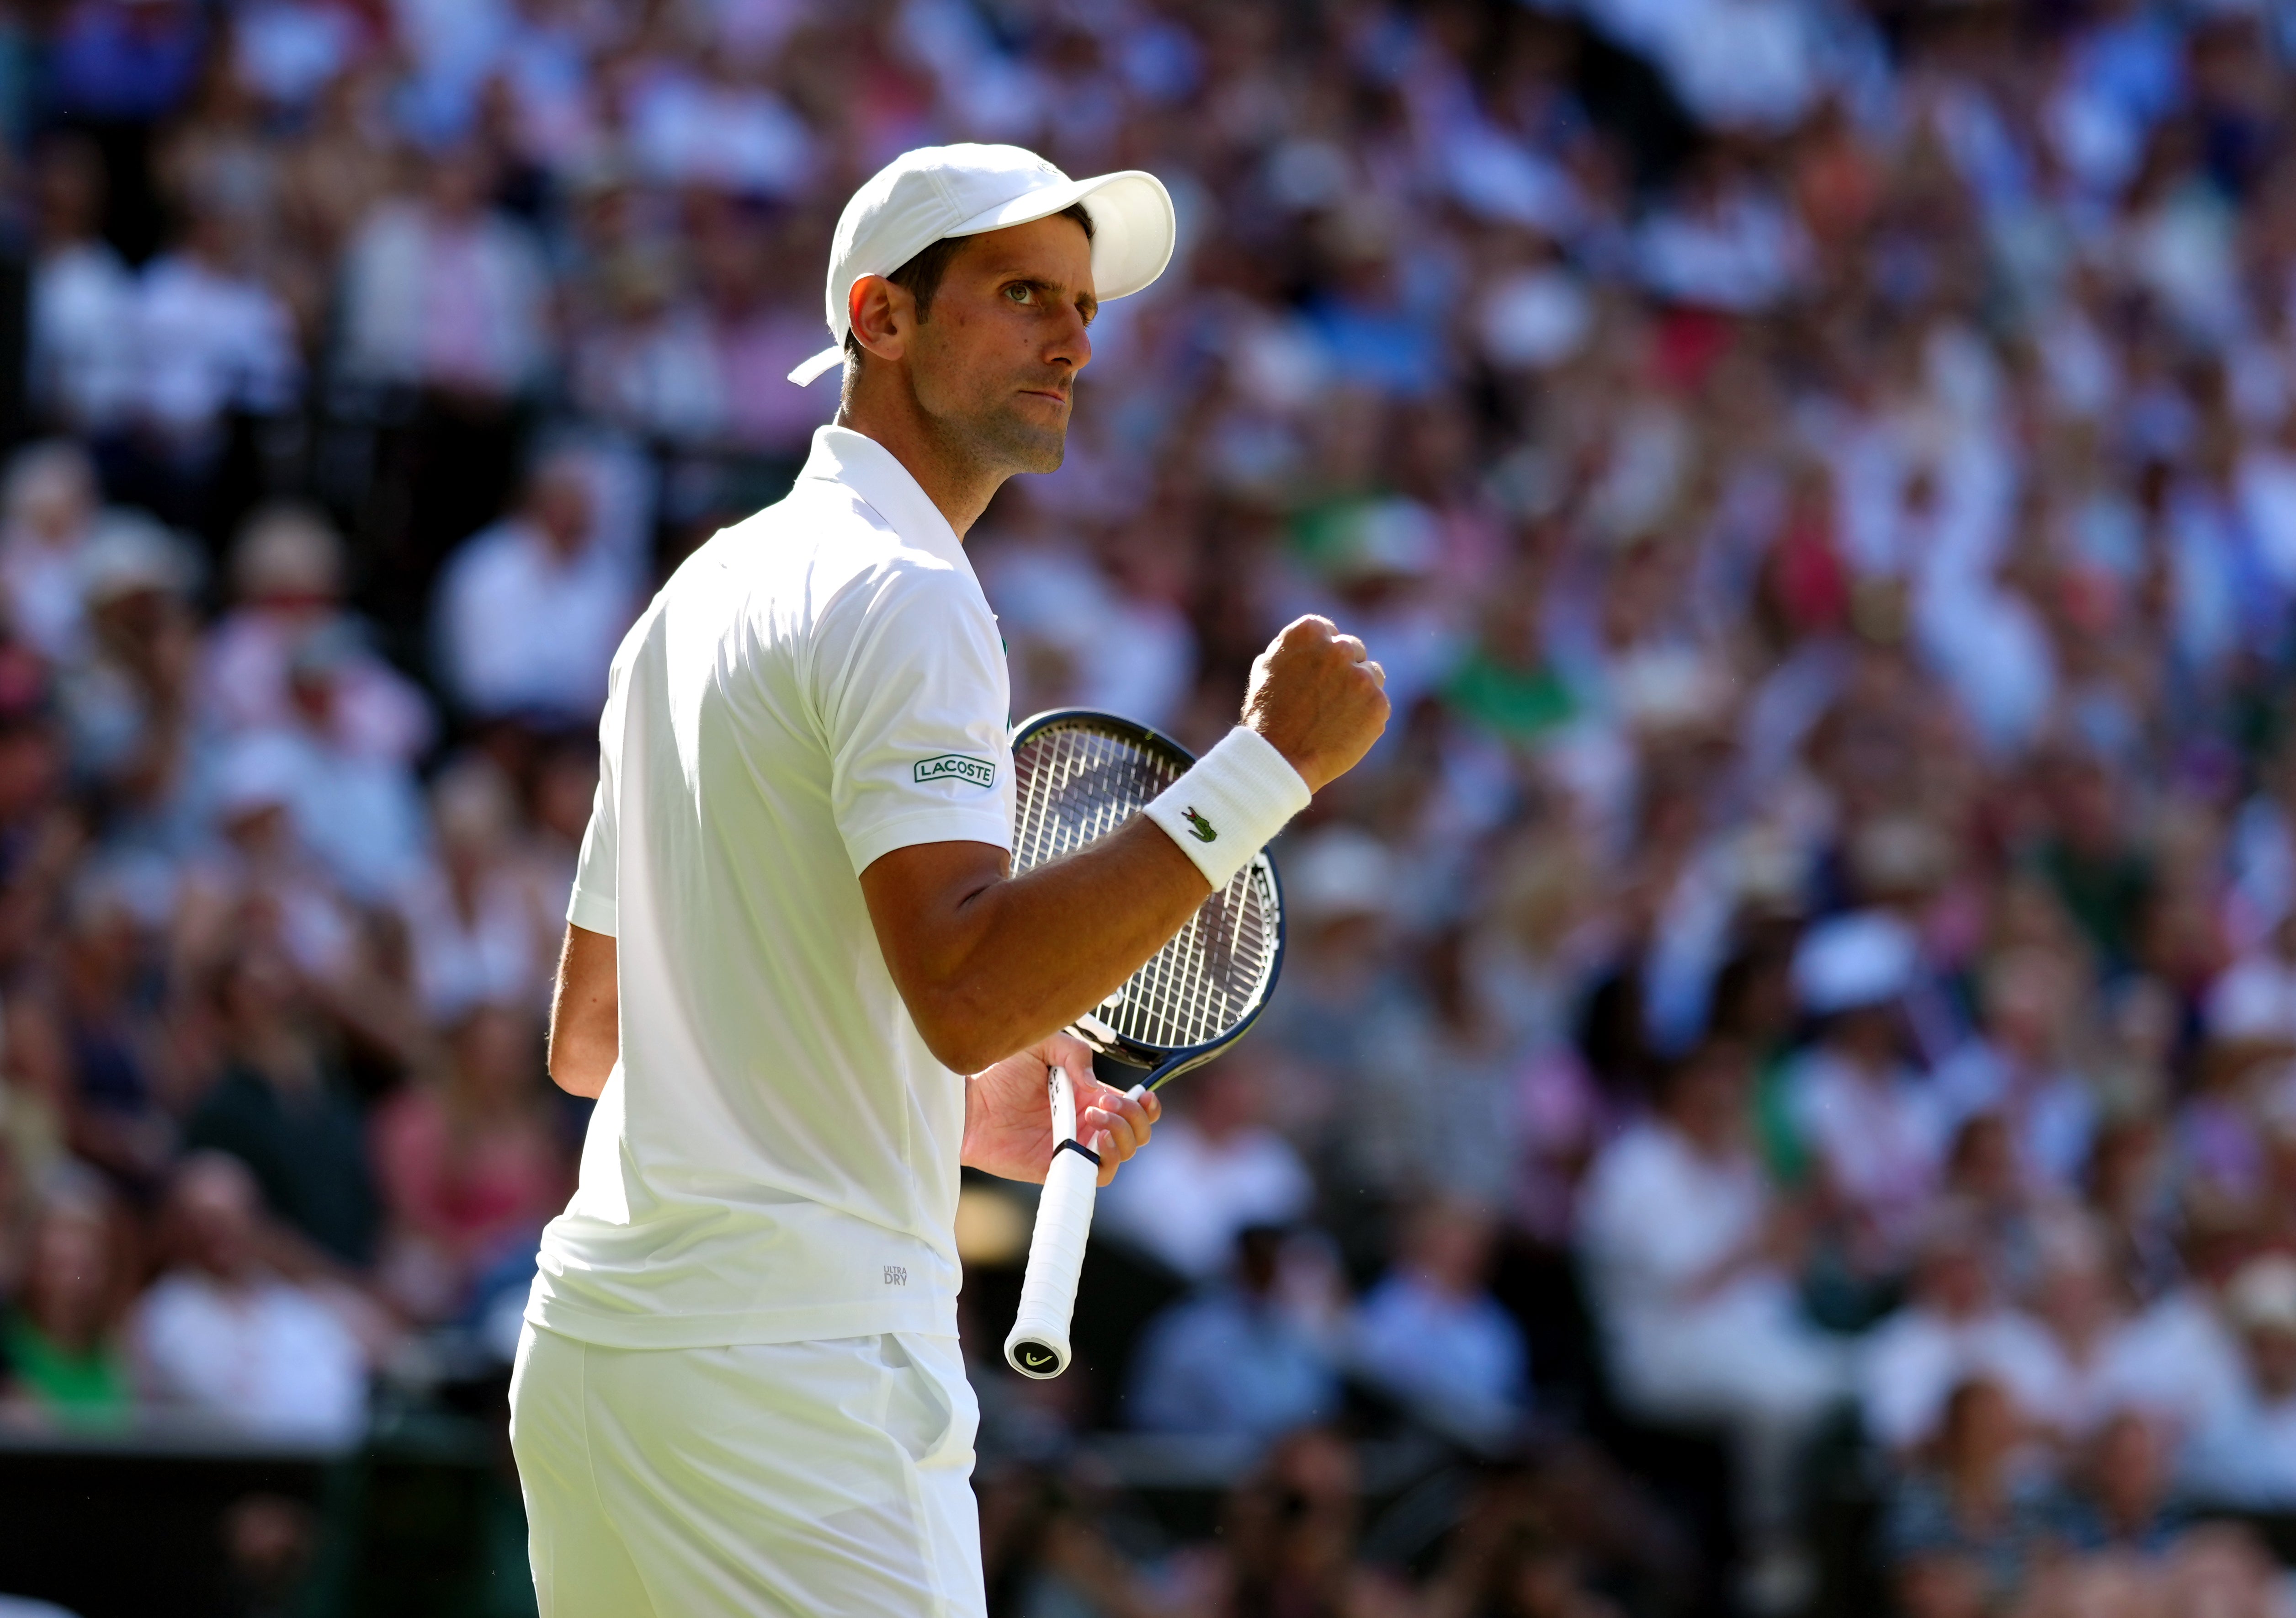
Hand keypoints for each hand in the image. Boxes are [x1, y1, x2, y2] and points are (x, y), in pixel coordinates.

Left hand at [961, 1031, 1161, 1187]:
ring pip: (1122, 1154)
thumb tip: (1095, 1085)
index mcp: (1088, 1094)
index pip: (1134, 1107)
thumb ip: (1075, 1054)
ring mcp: (1072, 1146)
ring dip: (1120, 1134)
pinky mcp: (1056, 1167)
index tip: (1141, 1095)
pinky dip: (1106, 1162)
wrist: (966, 1099)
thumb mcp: (1042, 1044)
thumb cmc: (999, 1069)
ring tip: (1092, 1116)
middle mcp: (1085, 1122)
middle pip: (1136, 1133)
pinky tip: (1094, 1141)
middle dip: (1132, 1117)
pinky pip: (1094, 1176)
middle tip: (1103, 1101)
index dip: (1146, 1105)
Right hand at [1241, 615, 1390, 791]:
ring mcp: (1361, 676)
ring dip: (1360, 690)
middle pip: (1354, 650)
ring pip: (1373, 674)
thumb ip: (1294, 649)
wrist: (1279, 760)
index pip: (1329, 632)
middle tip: (1326, 699)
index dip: (1322, 656)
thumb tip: (1314, 642)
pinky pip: (1379, 703)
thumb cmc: (1267, 716)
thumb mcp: (1267, 668)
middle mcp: (1338, 648)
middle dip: (1344, 670)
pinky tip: (1345, 730)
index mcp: (1309, 632)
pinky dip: (1366, 716)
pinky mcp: (1378, 703)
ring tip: (1335, 716)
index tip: (1315, 675)